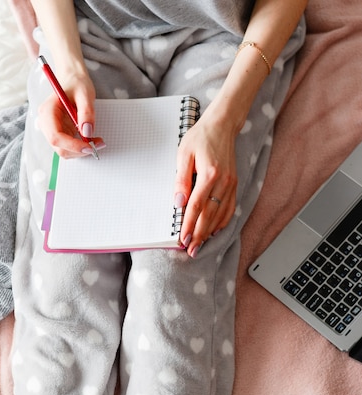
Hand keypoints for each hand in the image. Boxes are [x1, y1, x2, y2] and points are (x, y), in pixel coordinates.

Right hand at [38, 70, 104, 158]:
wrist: (73, 80)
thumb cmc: (77, 84)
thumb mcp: (85, 94)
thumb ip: (87, 113)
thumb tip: (87, 132)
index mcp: (48, 111)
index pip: (55, 136)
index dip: (72, 145)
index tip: (90, 147)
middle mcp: (46, 123)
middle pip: (59, 147)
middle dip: (79, 150)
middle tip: (98, 145)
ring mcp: (51, 130)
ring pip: (64, 151)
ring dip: (81, 151)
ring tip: (97, 142)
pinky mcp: (59, 134)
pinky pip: (68, 147)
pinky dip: (80, 148)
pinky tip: (91, 140)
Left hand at [175, 103, 237, 257]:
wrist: (222, 125)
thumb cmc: (200, 137)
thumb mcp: (184, 154)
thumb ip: (181, 179)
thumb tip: (179, 202)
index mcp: (209, 174)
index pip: (197, 207)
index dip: (188, 225)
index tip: (182, 239)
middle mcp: (223, 182)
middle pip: (209, 215)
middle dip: (199, 235)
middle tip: (190, 250)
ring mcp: (231, 184)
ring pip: (220, 215)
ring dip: (209, 232)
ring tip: (200, 245)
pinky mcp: (234, 184)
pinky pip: (229, 208)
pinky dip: (222, 222)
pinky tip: (214, 230)